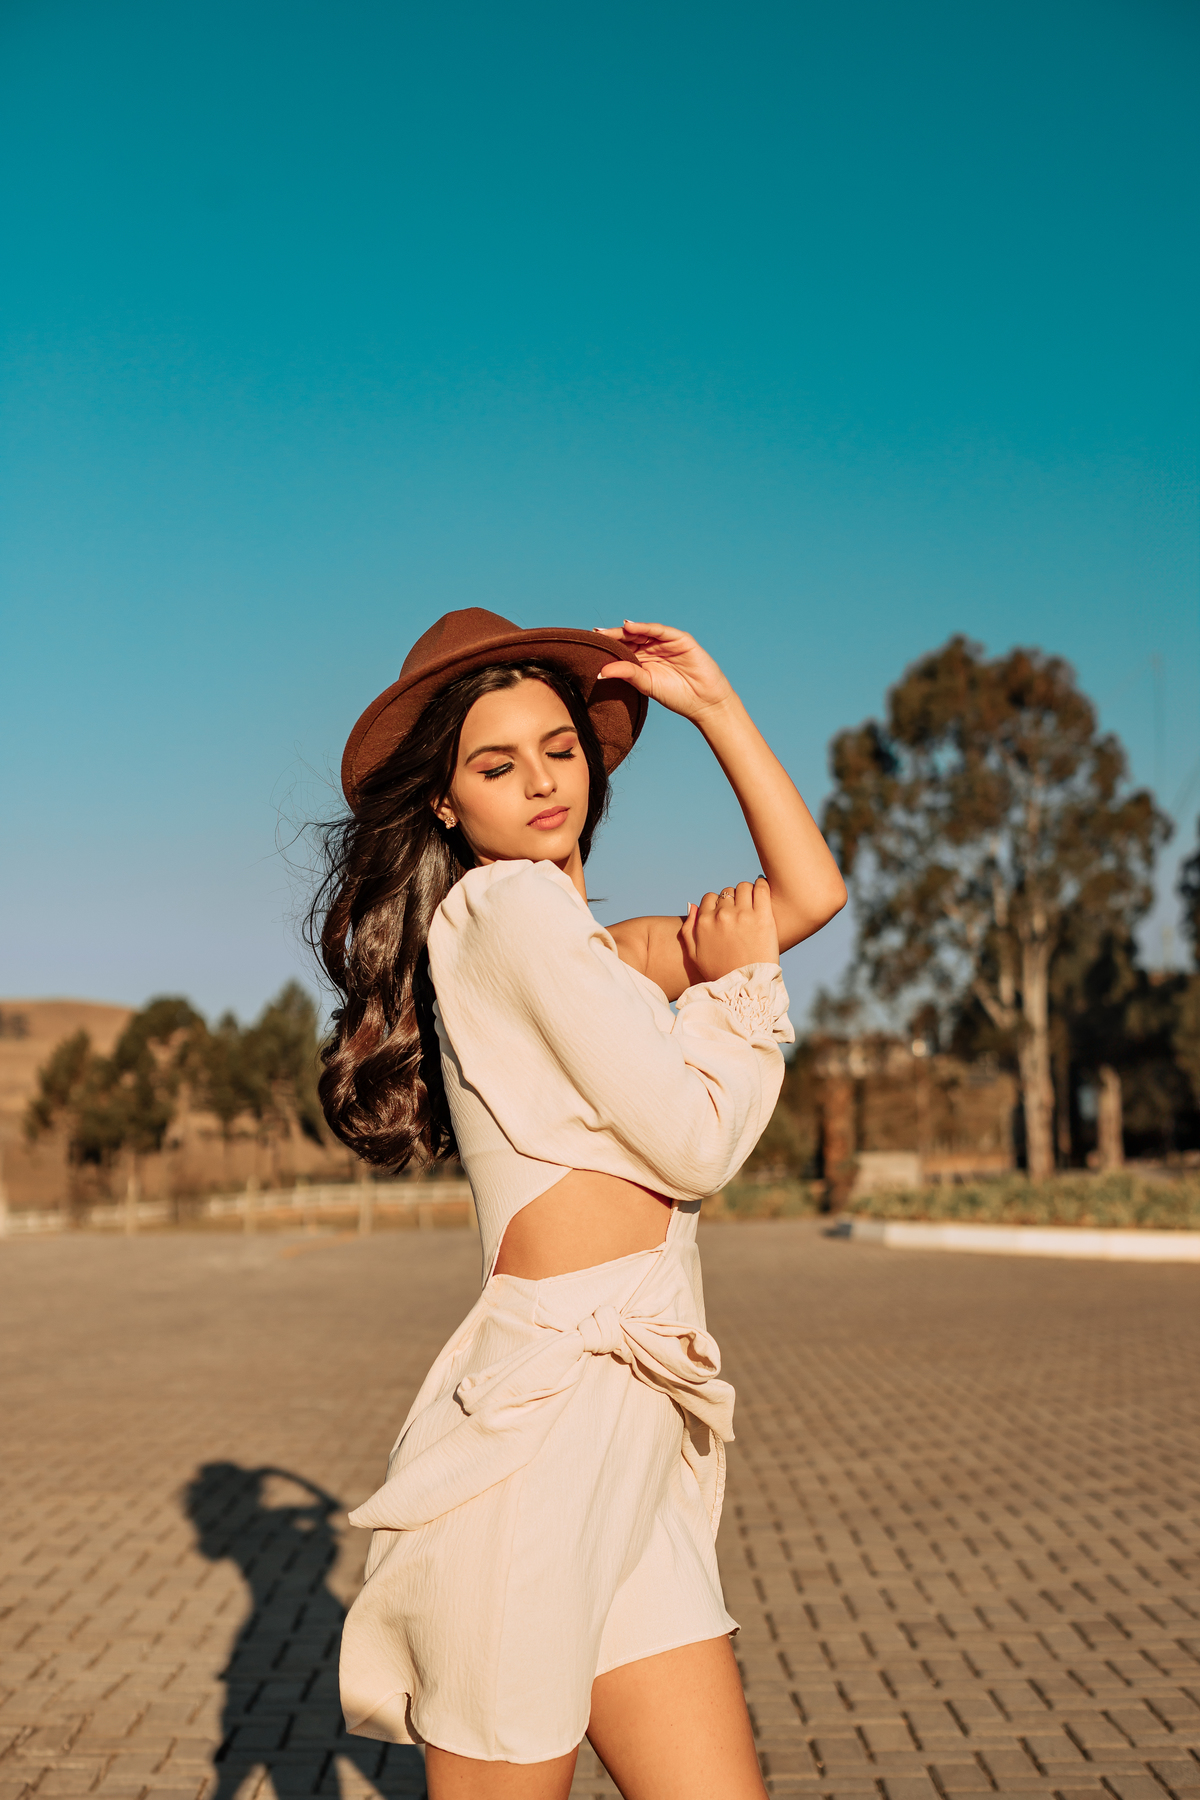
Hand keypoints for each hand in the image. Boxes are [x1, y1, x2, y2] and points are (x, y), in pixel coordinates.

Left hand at [597, 620, 734, 723]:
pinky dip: (645, 627)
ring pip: (643, 631)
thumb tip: (600, 672)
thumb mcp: (646, 684)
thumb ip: (626, 674)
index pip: (623, 648)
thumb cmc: (676, 696)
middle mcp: (653, 648)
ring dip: (625, 630)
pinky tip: (630, 627)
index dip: (607, 646)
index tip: (589, 645)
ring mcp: (666, 642)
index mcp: (643, 660)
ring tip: (607, 632)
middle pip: (630, 638)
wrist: (704, 702)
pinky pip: (660, 630)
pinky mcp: (680, 639)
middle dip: (612, 636)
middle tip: (594, 635)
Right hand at [679, 878, 778, 982]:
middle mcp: (722, 915)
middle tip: (741, 909)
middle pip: (727, 893)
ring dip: (747, 892)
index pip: (710, 898)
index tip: (726, 911)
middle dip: (732, 900)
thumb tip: (692, 904)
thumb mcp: (694, 954)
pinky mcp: (763, 917)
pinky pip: (761, 888)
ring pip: (743, 887)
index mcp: (705, 922)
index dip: (718, 904)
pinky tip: (763, 890)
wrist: (745, 988)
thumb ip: (688, 929)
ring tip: (753, 901)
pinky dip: (762, 885)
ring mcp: (743, 914)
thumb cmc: (719, 973)